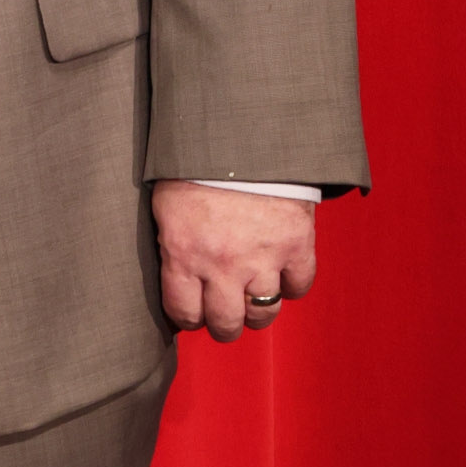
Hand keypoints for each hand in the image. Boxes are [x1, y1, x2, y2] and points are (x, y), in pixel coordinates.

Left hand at [155, 181, 317, 342]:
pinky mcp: (296, 245)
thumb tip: (174, 277)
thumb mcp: (166, 209)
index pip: (184, 313)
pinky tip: (281, 277)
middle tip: (225, 320)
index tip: (194, 315)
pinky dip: (292, 286)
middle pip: (227, 322)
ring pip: (264, 312)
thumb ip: (173, 247)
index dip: (189, 318)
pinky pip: (299, 286)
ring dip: (257, 313)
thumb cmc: (195, 169)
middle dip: (224, 326)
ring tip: (252, 303)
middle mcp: (223, 265)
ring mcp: (263, 258)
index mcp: (184, 255)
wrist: (241, 139)